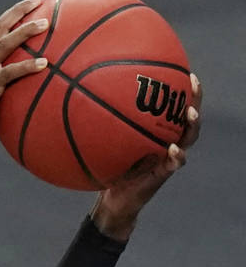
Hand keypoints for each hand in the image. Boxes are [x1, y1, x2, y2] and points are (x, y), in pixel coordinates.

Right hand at [0, 0, 49, 149]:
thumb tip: (21, 86)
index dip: (10, 15)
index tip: (29, 4)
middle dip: (17, 11)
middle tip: (38, 0)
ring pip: (4, 44)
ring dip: (25, 31)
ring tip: (45, 23)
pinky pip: (10, 73)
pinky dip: (27, 66)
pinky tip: (44, 63)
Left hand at [91, 72, 202, 239]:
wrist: (113, 198)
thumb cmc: (107, 165)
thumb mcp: (100, 143)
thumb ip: (94, 124)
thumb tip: (73, 98)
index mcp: (155, 129)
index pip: (171, 104)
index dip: (179, 87)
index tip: (182, 68)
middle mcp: (167, 139)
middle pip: (187, 115)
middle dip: (194, 98)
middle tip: (191, 83)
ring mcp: (169, 156)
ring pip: (188, 137)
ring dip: (191, 125)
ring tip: (189, 114)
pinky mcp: (164, 173)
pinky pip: (174, 163)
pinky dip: (176, 156)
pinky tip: (172, 149)